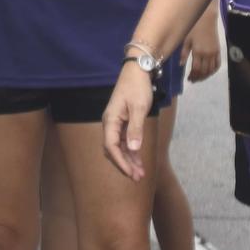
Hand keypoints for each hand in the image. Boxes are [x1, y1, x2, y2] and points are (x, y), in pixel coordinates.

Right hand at [100, 63, 153, 180]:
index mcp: (110, 120)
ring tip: (140, 174)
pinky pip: (124, 141)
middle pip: (112, 150)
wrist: (137, 72)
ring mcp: (116, 123)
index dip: (120, 162)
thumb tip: (132, 149)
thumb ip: (136, 129)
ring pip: (118, 147)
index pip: (110, 146)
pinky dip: (131, 152)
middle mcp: (110, 123)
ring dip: (128, 160)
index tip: (131, 174)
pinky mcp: (122, 122)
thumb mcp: (139, 108)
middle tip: (138, 178)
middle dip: (124, 165)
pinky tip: (139, 161)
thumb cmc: (137, 88)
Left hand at [186, 7, 221, 82]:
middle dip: (198, 77)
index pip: (196, 69)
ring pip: (211, 69)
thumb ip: (184, 53)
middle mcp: (207, 54)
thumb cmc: (193, 27)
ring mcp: (214, 53)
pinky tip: (209, 72)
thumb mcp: (186, 39)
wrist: (206, 19)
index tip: (189, 79)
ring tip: (199, 78)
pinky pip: (218, 64)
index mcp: (198, 52)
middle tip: (193, 80)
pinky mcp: (219, 50)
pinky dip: (214, 70)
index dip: (193, 75)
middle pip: (204, 71)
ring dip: (206, 75)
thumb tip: (181, 65)